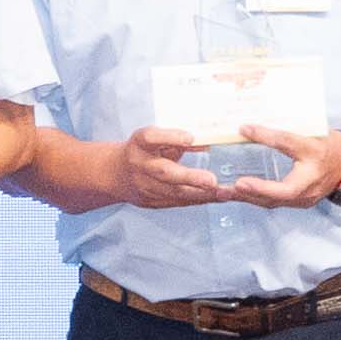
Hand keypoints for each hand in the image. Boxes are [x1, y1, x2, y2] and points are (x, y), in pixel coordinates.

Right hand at [113, 130, 237, 208]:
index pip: (151, 138)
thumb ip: (177, 140)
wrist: (114, 174)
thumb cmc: (143, 151)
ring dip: (202, 193)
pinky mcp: (152, 201)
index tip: (190, 138)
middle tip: (212, 180)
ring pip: (175, 192)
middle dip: (190, 177)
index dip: (170, 137)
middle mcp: (140, 165)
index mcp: (139, 144)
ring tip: (225, 192)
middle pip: (164, 172)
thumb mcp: (155, 139)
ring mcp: (144, 186)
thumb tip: (207, 141)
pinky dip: (201, 199)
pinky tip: (219, 197)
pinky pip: (179, 202)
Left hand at [233, 124, 340, 210]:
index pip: (290, 146)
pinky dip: (254, 198)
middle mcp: (312, 183)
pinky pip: (274, 202)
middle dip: (255, 190)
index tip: (246, 134)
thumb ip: (279, 132)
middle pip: (281, 192)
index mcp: (316, 157)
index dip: (269, 138)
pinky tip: (236, 194)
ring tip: (223, 192)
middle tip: (231, 185)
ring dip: (248, 197)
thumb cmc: (327, 145)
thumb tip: (244, 128)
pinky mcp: (299, 202)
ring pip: (275, 201)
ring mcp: (306, 197)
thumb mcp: (308, 134)